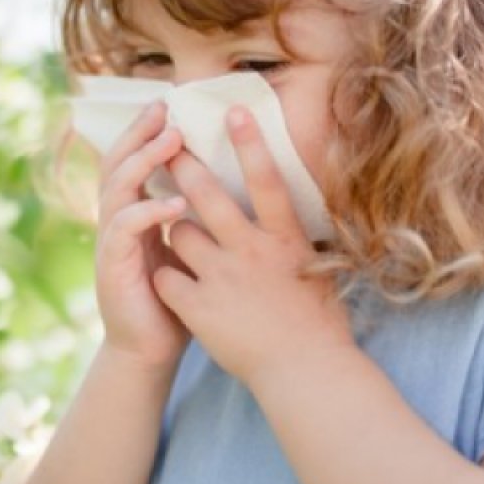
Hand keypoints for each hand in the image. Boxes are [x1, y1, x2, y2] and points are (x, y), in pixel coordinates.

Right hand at [93, 100, 192, 373]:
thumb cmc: (177, 300)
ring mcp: (111, 243)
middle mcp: (116, 221)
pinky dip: (148, 211)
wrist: (151, 351)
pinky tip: (173, 203)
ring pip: (117, 188)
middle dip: (139, 133)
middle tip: (163, 109)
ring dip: (143, 161)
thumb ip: (196, 217)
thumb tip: (232, 182)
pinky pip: (124, 229)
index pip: (133, 160)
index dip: (146, 132)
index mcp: (134, 213)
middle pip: (117, 163)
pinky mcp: (113, 267)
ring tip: (170, 141)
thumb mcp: (189, 249)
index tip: (170, 105)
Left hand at [151, 107, 353, 387]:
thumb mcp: (317, 269)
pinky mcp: (199, 307)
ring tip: (179, 235)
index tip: (232, 111)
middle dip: (184, 165)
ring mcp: (222, 278)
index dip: (250, 143)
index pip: (267, 180)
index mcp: (285, 239)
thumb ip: (296, 239)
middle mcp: (252, 251)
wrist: (305, 373)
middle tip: (168, 147)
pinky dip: (165, 276)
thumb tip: (290, 212)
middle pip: (208, 195)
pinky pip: (166, 276)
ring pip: (179, 232)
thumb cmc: (318, 324)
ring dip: (175, 230)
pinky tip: (170, 282)